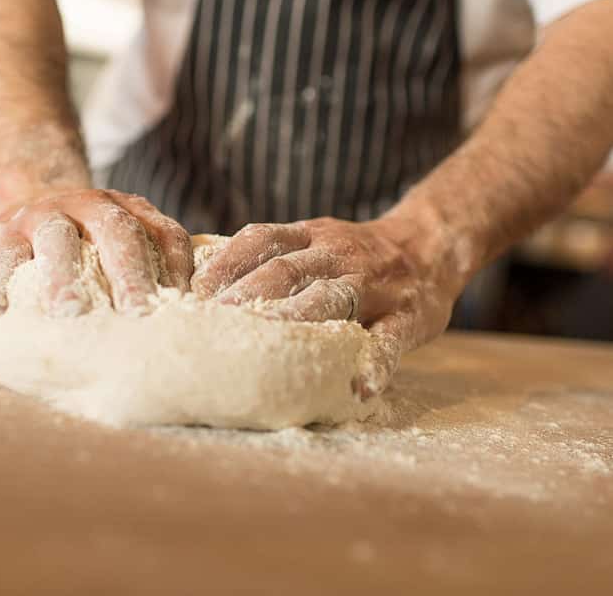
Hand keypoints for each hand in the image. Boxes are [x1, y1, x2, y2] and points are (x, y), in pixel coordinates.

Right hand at [0, 189, 192, 322]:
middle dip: (129, 274)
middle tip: (138, 314)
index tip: (185, 306)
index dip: (178, 268)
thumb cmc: (93, 241)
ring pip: (58, 241)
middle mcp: (92, 205)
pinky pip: (3, 260)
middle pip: (116, 233)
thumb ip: (154, 266)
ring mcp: (46, 215)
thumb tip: (193, 318)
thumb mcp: (125, 238)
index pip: (165, 234)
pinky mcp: (5, 233)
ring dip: (64, 276)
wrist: (34, 197)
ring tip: (70, 312)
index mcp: (132, 210)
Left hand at [191, 218, 457, 398]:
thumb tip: (200, 270)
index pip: (260, 240)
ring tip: (265, 350)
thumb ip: (270, 254)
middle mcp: (338, 254)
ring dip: (296, 321)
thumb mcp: (314, 239)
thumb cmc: (355, 255)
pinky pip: (391, 340)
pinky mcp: (408, 316)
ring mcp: (375, 285)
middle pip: (286, 270)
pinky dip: (374, 364)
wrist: (432, 246)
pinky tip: (359, 388)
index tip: (192, 290)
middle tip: (211, 324)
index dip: (225, 263)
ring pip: (332, 299)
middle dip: (247, 295)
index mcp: (311, 236)